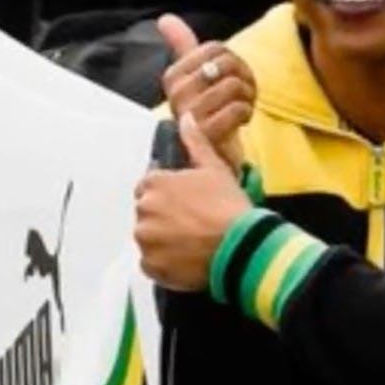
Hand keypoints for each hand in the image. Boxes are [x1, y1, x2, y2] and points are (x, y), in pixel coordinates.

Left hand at [135, 113, 254, 291]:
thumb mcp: (214, 168)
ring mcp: (145, 240)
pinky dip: (165, 263)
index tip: (186, 202)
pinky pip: (152, 264)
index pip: (149, 186)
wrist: (240, 246)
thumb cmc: (228, 206)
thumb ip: (195, 142)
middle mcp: (144, 211)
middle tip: (193, 223)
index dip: (169, 194)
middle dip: (164, 217)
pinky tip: (188, 259)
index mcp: (154, 184)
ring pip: (149, 238)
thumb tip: (186, 118)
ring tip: (192, 243)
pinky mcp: (151, 266)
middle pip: (148, 213)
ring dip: (164, 240)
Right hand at [157, 14, 253, 173]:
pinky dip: (246, 112)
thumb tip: (165, 18)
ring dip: (247, 96)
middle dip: (244, 77)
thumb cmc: (206, 114)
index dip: (234, 59)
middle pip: (224, 64)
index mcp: (173, 76)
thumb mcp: (195, 77)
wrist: (209, 156)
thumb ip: (181, 46)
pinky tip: (242, 120)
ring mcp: (189, 115)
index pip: (214, 48)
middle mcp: (176, 94)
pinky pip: (236, 108)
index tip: (235, 77)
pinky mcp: (205, 134)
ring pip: (232, 85)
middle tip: (244, 93)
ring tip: (243, 106)